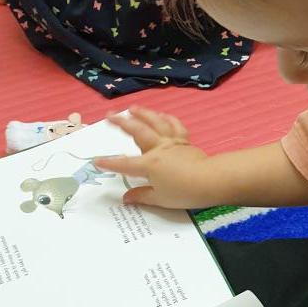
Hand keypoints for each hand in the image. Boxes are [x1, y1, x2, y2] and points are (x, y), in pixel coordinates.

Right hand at [94, 107, 212, 208]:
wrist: (211, 180)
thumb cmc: (185, 192)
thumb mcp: (160, 199)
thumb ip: (142, 196)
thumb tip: (126, 198)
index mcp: (149, 165)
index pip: (125, 164)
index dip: (109, 163)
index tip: (96, 161)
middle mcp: (158, 149)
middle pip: (137, 132)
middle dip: (121, 123)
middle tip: (109, 116)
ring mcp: (172, 142)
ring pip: (155, 123)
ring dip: (143, 113)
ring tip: (132, 107)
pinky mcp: (184, 141)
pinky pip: (174, 126)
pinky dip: (166, 119)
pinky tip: (161, 115)